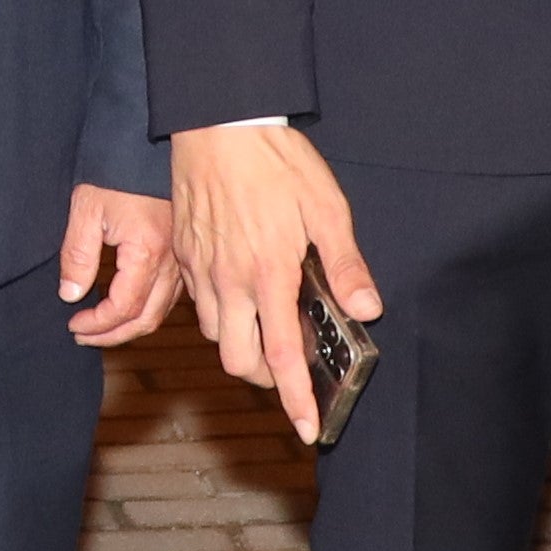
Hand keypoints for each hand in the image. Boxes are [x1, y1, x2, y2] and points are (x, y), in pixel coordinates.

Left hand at [55, 184, 180, 348]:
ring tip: (101, 328)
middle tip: (83, 336)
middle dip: (113, 335)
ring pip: (161, 310)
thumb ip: (77, 257)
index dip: (97, 325)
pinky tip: (127, 307)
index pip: (123, 308)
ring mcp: (181, 258)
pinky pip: (170, 295)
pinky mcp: (182, 253)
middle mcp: (171, 261)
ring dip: (131, 326)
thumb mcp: (86, 210)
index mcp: (147, 252)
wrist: (146, 145)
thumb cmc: (116, 170)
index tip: (73, 324)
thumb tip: (71, 295)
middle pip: (146, 318)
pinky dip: (148, 310)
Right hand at [173, 119, 377, 438]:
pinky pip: (197, 305)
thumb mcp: (325, 207)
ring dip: (242, 345)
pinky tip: (240, 295)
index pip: (283, 355)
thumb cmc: (275, 161)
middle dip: (266, 378)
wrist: (218, 123)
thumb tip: (367, 307)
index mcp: (270, 273)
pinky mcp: (183, 255)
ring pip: (216, 336)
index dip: (295, 398)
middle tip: (291, 368)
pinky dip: (220, 316)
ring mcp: (201, 270)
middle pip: (240, 361)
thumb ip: (345, 264)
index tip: (308, 428)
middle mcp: (230, 281)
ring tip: (267, 327)